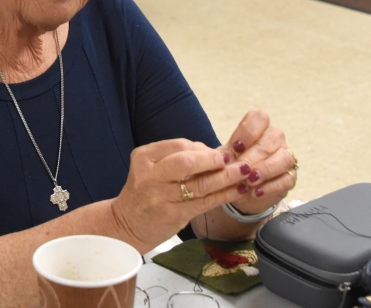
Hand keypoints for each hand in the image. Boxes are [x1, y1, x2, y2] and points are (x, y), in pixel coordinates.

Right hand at [110, 138, 256, 251]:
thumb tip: (214, 152)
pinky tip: (237, 190)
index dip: (203, 148)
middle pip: (187, 162)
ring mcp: (160, 197)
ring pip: (200, 184)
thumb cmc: (145, 193)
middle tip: (234, 160)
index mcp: (143, 157)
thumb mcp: (151, 168)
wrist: (126, 225)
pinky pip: (204, 202)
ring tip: (243, 173)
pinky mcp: (173, 215)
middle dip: (215, 160)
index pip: (179, 146)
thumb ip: (177, 159)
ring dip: (226, 177)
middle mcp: (149, 175)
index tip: (219, 152)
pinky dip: (224, 195)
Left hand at [221, 109, 296, 215]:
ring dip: (266, 169)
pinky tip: (256, 192)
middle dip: (253, 156)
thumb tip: (222, 158)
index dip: (248, 131)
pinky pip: (287, 179)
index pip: (259, 117)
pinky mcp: (290, 177)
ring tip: (250, 180)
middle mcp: (275, 139)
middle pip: (271, 138)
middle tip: (240, 169)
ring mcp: (285, 158)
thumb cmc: (233, 168)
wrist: (240, 191)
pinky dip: (271, 186)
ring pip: (284, 158)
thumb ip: (225, 156)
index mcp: (259, 129)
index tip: (236, 147)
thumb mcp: (226, 160)